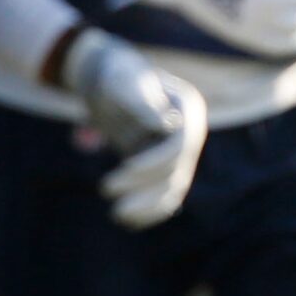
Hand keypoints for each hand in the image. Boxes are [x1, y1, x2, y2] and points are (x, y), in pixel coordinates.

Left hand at [62, 28, 207, 227]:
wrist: (109, 81)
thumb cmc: (116, 75)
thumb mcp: (125, 82)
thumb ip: (143, 101)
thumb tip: (170, 124)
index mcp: (188, 108)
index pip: (180, 145)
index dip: (155, 161)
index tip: (125, 166)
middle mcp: (190, 133)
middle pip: (176, 171)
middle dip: (144, 186)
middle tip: (105, 188)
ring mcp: (179, 153)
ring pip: (172, 189)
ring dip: (147, 206)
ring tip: (116, 214)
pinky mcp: (163, 168)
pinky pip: (164, 196)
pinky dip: (148, 211)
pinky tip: (126, 220)